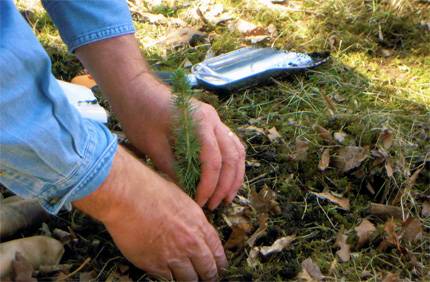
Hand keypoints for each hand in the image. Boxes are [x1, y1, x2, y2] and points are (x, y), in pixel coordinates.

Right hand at [73, 146, 227, 280]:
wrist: (128, 196)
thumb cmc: (151, 191)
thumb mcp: (183, 201)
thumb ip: (192, 220)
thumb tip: (197, 231)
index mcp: (199, 225)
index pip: (217, 252)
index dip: (220, 264)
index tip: (219, 269)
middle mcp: (190, 243)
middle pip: (207, 270)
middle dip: (209, 276)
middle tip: (208, 279)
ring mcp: (172, 256)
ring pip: (188, 279)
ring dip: (189, 279)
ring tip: (189, 278)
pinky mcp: (154, 264)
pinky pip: (167, 279)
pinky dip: (169, 277)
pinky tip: (168, 274)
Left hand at [76, 35, 245, 209]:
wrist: (136, 90)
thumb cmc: (140, 116)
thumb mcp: (153, 147)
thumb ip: (173, 171)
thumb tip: (187, 195)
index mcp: (198, 122)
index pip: (213, 161)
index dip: (209, 186)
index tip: (199, 202)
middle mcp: (212, 118)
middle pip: (231, 156)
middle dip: (225, 185)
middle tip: (214, 205)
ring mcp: (214, 118)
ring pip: (236, 150)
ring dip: (234, 175)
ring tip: (225, 197)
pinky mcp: (211, 122)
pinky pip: (230, 144)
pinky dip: (231, 163)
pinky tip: (225, 178)